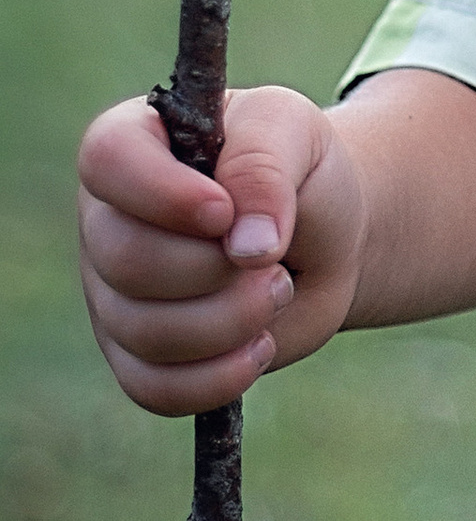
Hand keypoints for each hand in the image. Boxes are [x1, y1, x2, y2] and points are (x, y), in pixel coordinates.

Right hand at [77, 85, 364, 415]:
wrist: (324, 239)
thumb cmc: (298, 172)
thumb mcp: (293, 132)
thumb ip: (265, 167)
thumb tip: (245, 245)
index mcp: (133, 143)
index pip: (108, 159)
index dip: (164, 194)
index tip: (225, 213)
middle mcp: (107, 220)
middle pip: (126, 260)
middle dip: (216, 270)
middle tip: (274, 259)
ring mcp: (113, 294)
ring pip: (143, 331)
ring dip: (231, 322)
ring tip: (277, 291)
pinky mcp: (137, 356)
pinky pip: (154, 388)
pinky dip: (217, 378)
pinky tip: (259, 347)